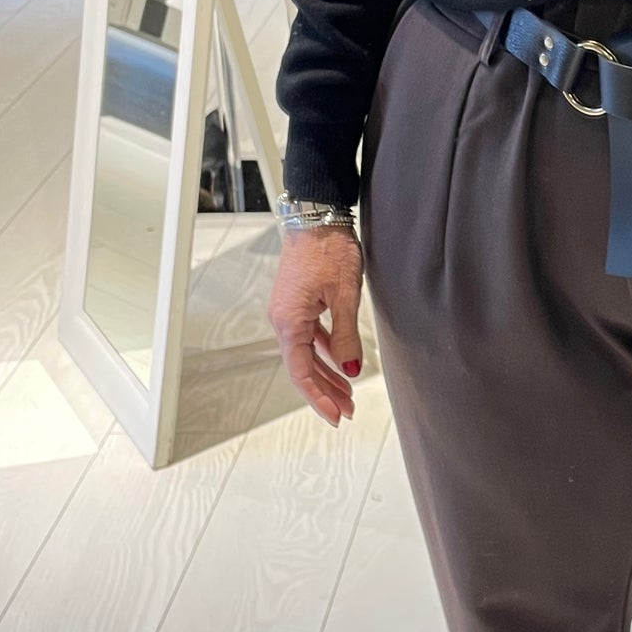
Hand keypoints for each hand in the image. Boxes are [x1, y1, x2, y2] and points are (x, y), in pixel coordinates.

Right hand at [268, 226, 364, 427]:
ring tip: (347, 393)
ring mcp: (288, 311)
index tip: (335, 416)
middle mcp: (282, 320)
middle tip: (347, 411)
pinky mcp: (297, 302)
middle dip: (325, 391)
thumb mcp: (345, 296)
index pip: (301, 373)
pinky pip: (309, 336)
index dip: (318, 398)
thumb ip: (345, 336)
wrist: (317, 215)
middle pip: (303, 367)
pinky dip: (325, 352)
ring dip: (326, 373)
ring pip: (306, 353)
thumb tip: (349, 370)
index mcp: (289, 322)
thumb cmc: (329, 250)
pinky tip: (340, 362)